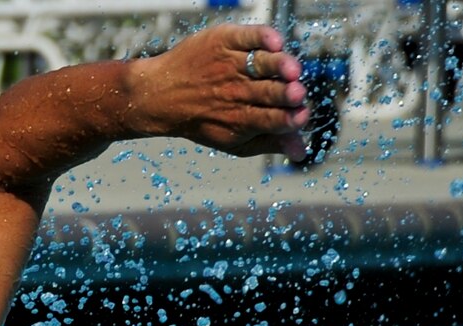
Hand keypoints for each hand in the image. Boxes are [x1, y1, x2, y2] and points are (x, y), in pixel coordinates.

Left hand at [131, 24, 309, 161]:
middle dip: (285, 94)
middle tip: (297, 94)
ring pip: (262, 64)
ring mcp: (230, 64)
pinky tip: (275, 42)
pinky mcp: (225, 41)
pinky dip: (262, 38)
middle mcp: (237, 92)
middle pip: (269, 92)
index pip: (271, 119)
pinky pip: (248, 36)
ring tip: (293, 70)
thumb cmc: (205, 120)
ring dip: (279, 67)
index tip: (302, 116)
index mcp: (242, 120)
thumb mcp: (235, 142)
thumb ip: (271, 143)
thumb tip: (302, 152)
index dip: (289, 118)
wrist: (161, 95)